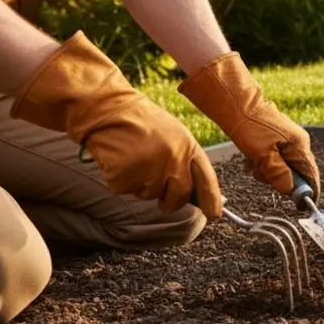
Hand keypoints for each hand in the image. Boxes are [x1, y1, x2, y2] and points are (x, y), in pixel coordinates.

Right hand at [9, 32, 223, 218]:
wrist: (108, 109)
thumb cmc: (140, 123)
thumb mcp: (172, 135)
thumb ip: (184, 160)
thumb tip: (193, 192)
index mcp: (188, 146)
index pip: (206, 178)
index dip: (212, 199)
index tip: (215, 214)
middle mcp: (173, 158)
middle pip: (178, 196)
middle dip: (171, 203)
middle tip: (163, 202)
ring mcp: (150, 168)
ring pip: (148, 194)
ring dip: (139, 184)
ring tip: (132, 157)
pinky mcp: (126, 175)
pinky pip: (124, 190)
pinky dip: (118, 180)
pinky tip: (117, 159)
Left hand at [177, 52, 319, 199]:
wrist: (237, 103)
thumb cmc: (249, 127)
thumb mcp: (262, 155)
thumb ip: (279, 174)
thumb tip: (290, 190)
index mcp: (299, 146)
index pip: (311, 175)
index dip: (310, 192)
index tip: (305, 206)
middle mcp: (298, 143)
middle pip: (296, 172)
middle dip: (278, 179)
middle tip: (259, 174)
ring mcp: (288, 139)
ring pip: (282, 166)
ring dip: (267, 171)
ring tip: (251, 164)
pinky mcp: (277, 138)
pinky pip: (274, 158)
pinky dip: (262, 163)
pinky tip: (250, 158)